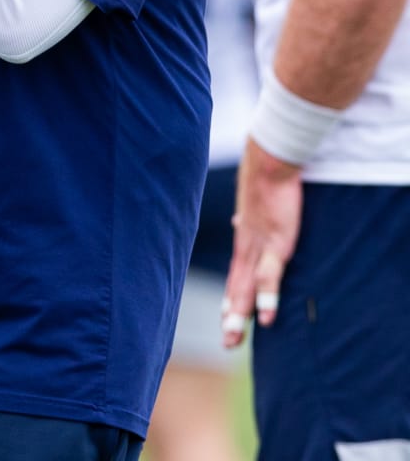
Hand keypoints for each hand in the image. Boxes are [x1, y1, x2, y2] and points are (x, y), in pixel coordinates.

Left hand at [220, 136, 302, 347]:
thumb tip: (237, 222)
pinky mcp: (277, 242)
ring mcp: (259, 247)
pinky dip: (267, 296)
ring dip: (240, 314)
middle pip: (236, 287)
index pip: (235, 275)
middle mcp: (246, 247)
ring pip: (246, 286)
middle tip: (227, 343)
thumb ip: (248, 221)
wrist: (268, 162)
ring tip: (234, 339)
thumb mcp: (255, 206)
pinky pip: (270, 274)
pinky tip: (266, 317)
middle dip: (231, 315)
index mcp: (244, 240)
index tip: (227, 319)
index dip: (231, 298)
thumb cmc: (265, 183)